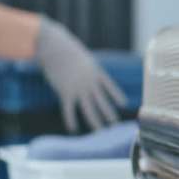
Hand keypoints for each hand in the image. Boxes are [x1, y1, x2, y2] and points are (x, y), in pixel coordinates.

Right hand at [34, 16, 124, 131]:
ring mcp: (78, 88)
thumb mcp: (81, 57)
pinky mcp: (65, 92)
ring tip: (101, 132)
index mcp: (95, 72)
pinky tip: (73, 129)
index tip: (124, 103)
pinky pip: (69, 109)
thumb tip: (86, 70)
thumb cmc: (65, 49)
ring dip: (95, 121)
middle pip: (102, 101)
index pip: (109, 86)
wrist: (54, 47)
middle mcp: (89, 82)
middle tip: (115, 126)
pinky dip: (71, 120)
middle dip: (109, 114)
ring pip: (89, 108)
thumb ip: (86, 66)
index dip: (116, 95)